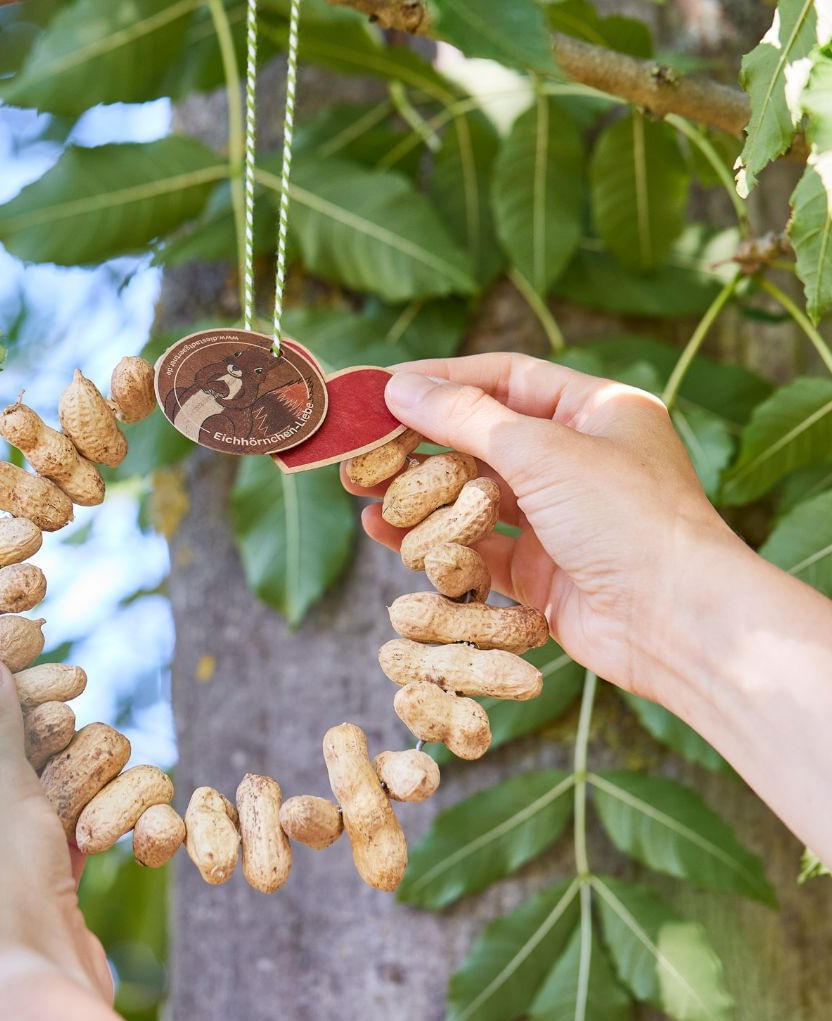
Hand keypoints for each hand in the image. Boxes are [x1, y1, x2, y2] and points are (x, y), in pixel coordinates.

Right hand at [343, 353, 735, 701]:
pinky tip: (387, 534)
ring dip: (420, 494)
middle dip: (419, 443)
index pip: (506, 377)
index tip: (384, 387)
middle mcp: (579, 460)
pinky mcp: (544, 572)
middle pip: (483, 439)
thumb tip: (400, 387)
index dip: (442, 379)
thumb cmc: (626, 517)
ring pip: (474, 497)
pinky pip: (478, 548)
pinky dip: (436, 540)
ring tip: (363, 490)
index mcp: (596, 410)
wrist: (678, 622)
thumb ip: (464, 417)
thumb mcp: (540, 450)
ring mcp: (561, 519)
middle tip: (362, 447)